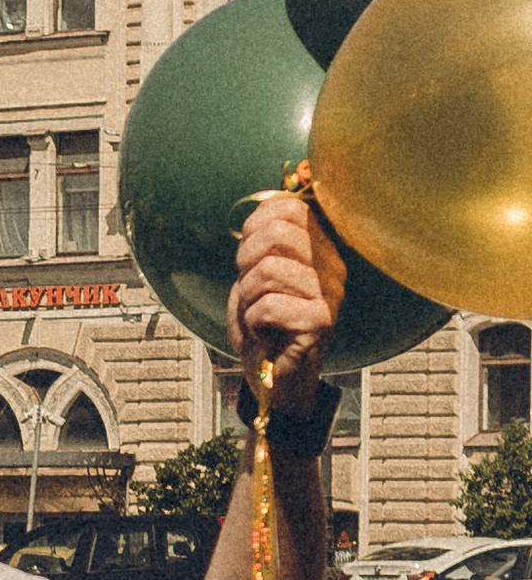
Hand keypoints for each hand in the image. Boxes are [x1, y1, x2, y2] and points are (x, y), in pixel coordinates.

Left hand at [231, 193, 342, 424]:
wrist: (272, 379)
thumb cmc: (264, 327)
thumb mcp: (256, 275)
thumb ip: (264, 239)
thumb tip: (270, 200)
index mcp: (320, 249)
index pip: (288, 208)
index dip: (254, 228)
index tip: (249, 259)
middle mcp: (332, 266)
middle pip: (278, 232)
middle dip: (247, 261)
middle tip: (251, 291)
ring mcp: (330, 293)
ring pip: (268, 270)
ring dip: (248, 298)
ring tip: (259, 317)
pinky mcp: (321, 321)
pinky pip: (267, 306)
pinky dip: (253, 323)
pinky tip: (266, 334)